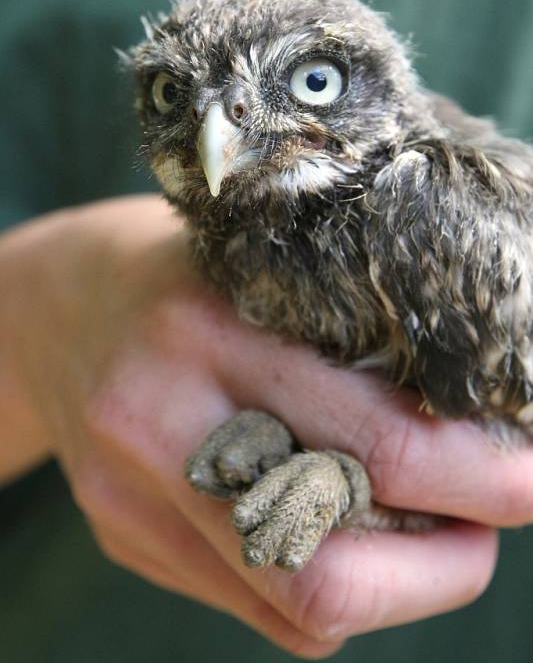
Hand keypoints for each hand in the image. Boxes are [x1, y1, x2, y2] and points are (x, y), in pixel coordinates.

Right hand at [1, 195, 529, 657]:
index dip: (485, 478)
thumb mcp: (259, 262)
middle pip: (332, 558)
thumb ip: (343, 338)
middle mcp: (161, 421)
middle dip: (455, 560)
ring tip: (436, 530)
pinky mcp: (123, 536)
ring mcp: (132, 495)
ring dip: (402, 585)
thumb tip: (466, 419)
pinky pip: (258, 606)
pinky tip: (341, 529)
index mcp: (209, 328)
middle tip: (498, 514)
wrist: (48, 307)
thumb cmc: (175, 266)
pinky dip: (331, 585)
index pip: (378, 443)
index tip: (530, 469)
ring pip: (300, 606)